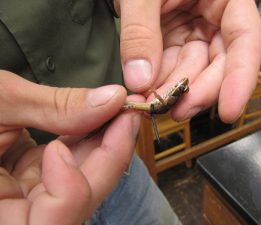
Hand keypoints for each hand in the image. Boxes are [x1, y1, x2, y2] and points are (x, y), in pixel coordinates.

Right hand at [0, 70, 140, 224]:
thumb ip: (55, 107)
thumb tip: (112, 99)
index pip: (50, 224)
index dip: (71, 189)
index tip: (72, 144)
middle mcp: (12, 213)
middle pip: (77, 200)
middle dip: (110, 155)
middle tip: (128, 112)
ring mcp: (25, 196)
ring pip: (81, 181)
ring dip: (104, 144)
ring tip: (117, 109)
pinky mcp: (31, 178)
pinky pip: (70, 165)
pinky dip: (87, 140)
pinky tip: (97, 115)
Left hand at [116, 0, 260, 122]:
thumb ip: (140, 32)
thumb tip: (140, 80)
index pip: (245, 40)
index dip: (240, 78)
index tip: (228, 111)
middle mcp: (215, 19)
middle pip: (219, 65)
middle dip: (197, 92)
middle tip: (174, 111)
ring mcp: (195, 33)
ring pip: (194, 72)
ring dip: (176, 93)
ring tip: (155, 106)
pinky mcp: (176, 43)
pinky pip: (173, 70)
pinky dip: (161, 85)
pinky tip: (149, 94)